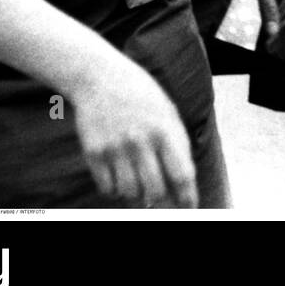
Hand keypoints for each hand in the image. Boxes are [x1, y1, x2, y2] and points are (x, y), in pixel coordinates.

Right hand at [71, 57, 197, 207]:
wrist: (100, 77)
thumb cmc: (141, 95)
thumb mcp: (167, 111)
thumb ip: (176, 143)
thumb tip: (182, 181)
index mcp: (165, 129)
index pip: (181, 174)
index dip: (187, 197)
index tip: (190, 208)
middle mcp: (141, 141)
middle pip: (155, 190)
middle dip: (162, 202)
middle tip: (162, 203)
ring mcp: (115, 148)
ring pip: (130, 193)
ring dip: (137, 194)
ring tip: (138, 182)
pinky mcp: (94, 153)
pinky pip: (107, 188)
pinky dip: (115, 189)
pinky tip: (119, 176)